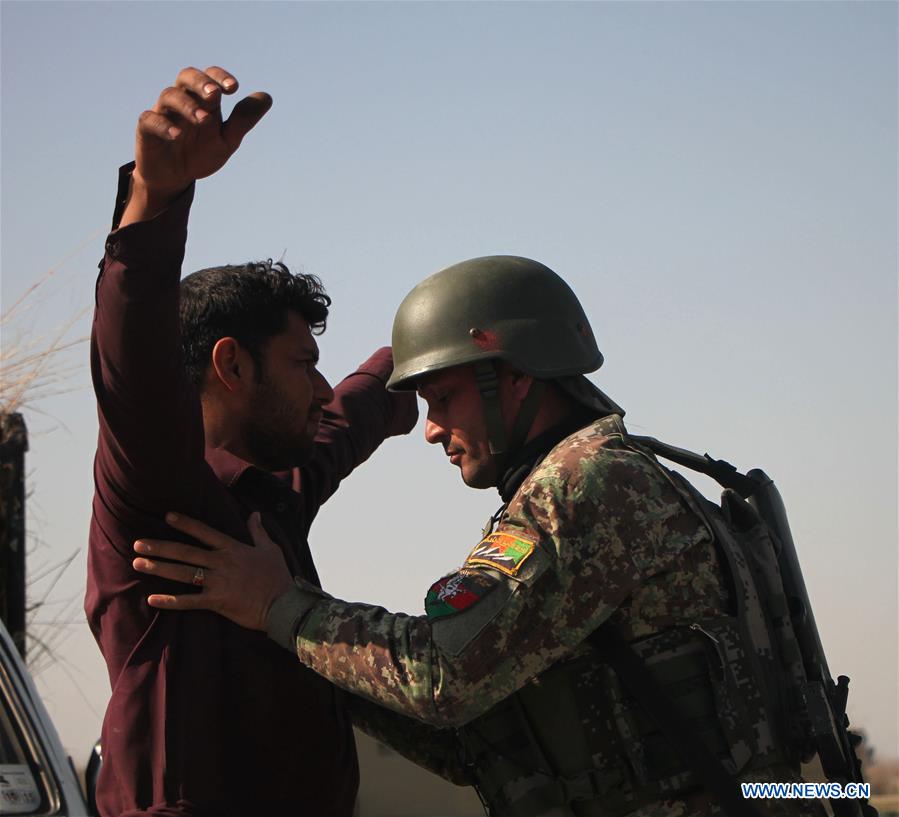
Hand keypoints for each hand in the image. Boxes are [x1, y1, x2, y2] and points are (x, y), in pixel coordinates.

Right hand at [120, 65, 271, 225]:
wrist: (175, 178)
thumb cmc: (200, 154)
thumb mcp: (227, 140)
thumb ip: (243, 120)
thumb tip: (267, 97)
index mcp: (203, 100)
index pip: (210, 78)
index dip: (220, 77)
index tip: (234, 88)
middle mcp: (182, 101)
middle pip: (186, 77)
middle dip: (201, 82)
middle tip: (215, 93)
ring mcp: (162, 113)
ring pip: (169, 95)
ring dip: (188, 105)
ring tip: (204, 120)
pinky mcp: (146, 130)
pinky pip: (150, 120)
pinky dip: (164, 125)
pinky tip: (177, 134)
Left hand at [133, 511, 293, 630]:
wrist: (284, 604)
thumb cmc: (278, 576)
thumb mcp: (270, 549)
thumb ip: (258, 531)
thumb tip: (255, 514)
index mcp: (233, 548)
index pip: (205, 532)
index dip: (186, 524)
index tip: (167, 516)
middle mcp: (222, 562)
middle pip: (186, 552)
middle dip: (160, 547)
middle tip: (138, 544)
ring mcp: (218, 582)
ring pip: (183, 573)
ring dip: (160, 568)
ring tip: (138, 564)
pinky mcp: (217, 602)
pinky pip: (189, 601)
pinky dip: (171, 601)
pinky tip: (153, 599)